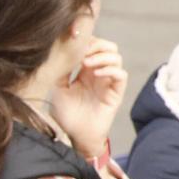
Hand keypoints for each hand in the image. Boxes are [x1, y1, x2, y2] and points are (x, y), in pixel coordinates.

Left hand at [49, 37, 126, 158]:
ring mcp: (108, 82)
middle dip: (97, 45)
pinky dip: (111, 70)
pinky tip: (97, 74)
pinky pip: (121, 75)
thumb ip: (60, 72)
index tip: (74, 42)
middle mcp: (99, 74)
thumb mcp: (57, 90)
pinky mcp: (115, 93)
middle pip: (109, 48)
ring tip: (86, 63)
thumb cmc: (66, 115)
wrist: (75, 136)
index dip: (87, 41)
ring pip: (116, 58)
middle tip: (83, 51)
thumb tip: (59, 52)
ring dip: (102, 56)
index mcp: (86, 71)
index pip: (94, 47)